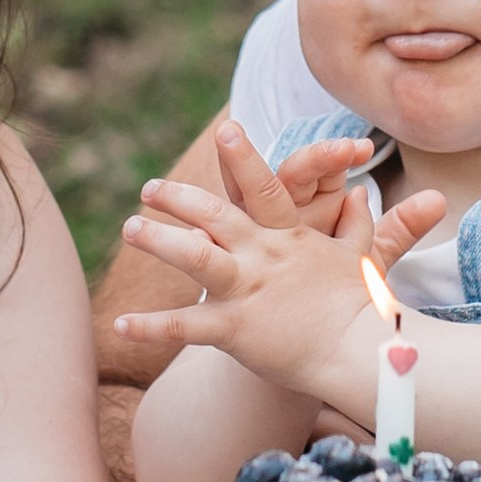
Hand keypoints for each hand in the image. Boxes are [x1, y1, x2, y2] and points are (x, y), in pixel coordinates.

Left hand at [114, 142, 446, 395]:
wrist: (357, 353)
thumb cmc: (360, 308)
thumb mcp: (361, 258)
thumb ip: (359, 223)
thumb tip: (361, 193)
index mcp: (289, 237)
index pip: (264, 187)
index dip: (244, 157)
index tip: (225, 127)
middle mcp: (263, 256)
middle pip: (214, 215)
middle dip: (179, 197)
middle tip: (149, 188)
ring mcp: (247, 290)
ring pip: (194, 257)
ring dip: (158, 241)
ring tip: (130, 228)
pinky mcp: (234, 329)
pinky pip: (184, 326)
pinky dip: (150, 326)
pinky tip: (119, 324)